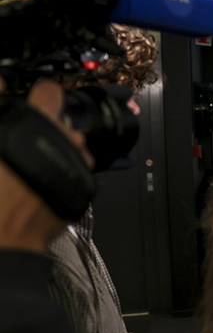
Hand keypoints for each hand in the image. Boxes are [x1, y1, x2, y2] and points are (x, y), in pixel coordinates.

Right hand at [0, 80, 92, 250]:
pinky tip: (38, 186)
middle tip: (21, 147)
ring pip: (71, 149)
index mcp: (41, 123)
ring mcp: (78, 166)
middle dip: (46, 130)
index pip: (50, 92)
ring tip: (28, 170)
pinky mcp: (84, 190)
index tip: (36, 98)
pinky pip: (74, 172)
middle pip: (62, 124)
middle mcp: (67, 141)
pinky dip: (61, 174)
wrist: (1, 240)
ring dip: (56, 153)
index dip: (40, 95)